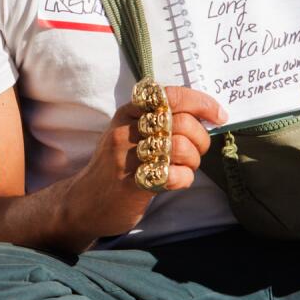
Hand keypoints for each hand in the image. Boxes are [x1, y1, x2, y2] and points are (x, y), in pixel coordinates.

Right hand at [61, 85, 223, 242]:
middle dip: (201, 138)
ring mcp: (127, 157)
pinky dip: (184, 179)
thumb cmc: (114, 167)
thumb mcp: (127, 133)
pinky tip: (175, 181)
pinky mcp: (132, 183)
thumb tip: (202, 115)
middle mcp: (126, 130)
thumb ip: (156, 121)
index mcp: (127, 113)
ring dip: (194, 160)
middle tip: (198, 150)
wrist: (82, 203)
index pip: (169, 95)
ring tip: (184, 167)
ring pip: (181, 147)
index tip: (217, 115)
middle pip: (181, 122)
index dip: (200, 102)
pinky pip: (174, 175)